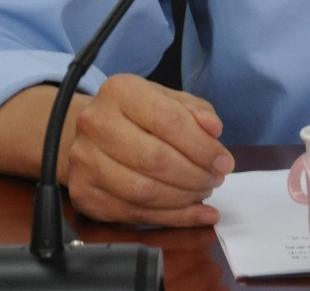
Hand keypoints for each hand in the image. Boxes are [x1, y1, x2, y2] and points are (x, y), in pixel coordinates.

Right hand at [63, 73, 233, 226]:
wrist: (86, 134)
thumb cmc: (136, 114)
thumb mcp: (167, 99)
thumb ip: (195, 111)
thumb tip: (214, 129)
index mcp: (120, 92)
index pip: (168, 121)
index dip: (202, 146)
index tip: (225, 161)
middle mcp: (95, 124)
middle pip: (155, 159)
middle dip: (195, 174)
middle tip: (216, 179)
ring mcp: (85, 162)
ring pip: (144, 191)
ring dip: (184, 197)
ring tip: (205, 191)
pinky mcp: (84, 195)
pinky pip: (134, 214)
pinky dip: (172, 218)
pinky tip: (196, 214)